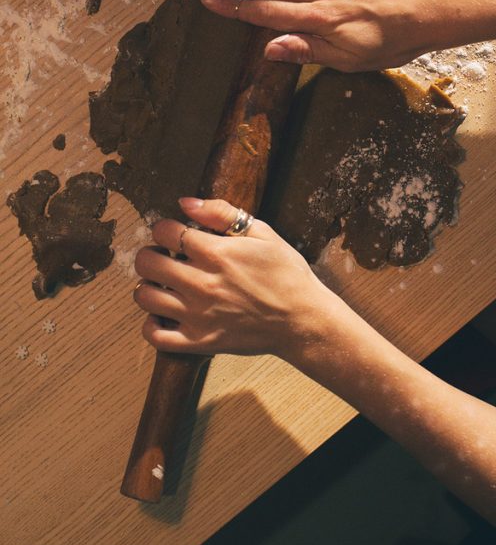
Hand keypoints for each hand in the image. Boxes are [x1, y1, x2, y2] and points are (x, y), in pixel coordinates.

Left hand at [133, 197, 339, 357]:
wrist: (302, 320)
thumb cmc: (286, 274)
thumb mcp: (263, 233)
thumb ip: (222, 213)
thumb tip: (185, 202)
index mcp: (217, 254)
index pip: (165, 232)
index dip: (164, 228)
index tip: (174, 233)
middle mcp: (202, 284)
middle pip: (147, 263)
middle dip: (151, 253)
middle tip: (164, 256)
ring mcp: (198, 316)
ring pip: (145, 297)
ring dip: (148, 286)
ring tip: (163, 284)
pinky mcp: (199, 342)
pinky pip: (155, 336)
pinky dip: (150, 325)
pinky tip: (163, 314)